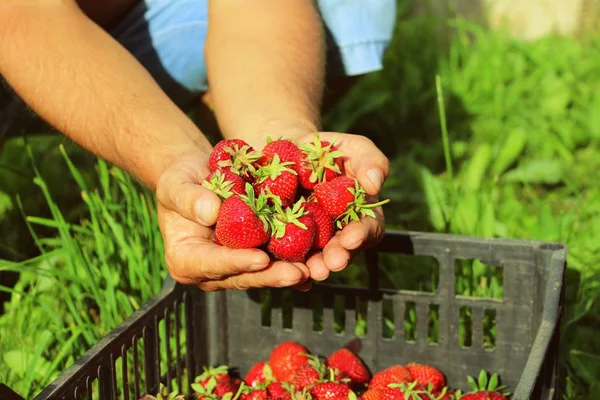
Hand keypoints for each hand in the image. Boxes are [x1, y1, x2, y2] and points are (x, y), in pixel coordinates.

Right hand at [155, 151, 310, 290]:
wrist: (198, 175)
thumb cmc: (181, 179)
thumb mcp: (176, 183)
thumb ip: (188, 198)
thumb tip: (210, 212)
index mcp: (186, 259)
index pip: (212, 263)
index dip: (237, 262)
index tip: (261, 258)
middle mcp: (211, 270)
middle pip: (242, 276)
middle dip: (270, 275)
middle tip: (296, 273)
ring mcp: (234, 266)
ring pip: (261, 273)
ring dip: (286, 273)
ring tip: (311, 271)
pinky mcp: (253, 255)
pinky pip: (274, 262)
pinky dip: (293, 262)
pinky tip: (314, 265)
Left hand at [294, 132, 389, 281]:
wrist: (287, 152)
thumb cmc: (328, 150)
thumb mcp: (353, 147)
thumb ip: (371, 161)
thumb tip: (375, 184)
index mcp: (360, 216)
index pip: (368, 229)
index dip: (361, 235)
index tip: (351, 238)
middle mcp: (337, 234)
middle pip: (341, 251)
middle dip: (337, 257)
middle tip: (330, 263)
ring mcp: (311, 240)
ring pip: (314, 259)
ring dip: (313, 267)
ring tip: (308, 270)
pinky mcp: (284, 240)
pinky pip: (285, 255)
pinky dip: (284, 263)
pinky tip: (278, 267)